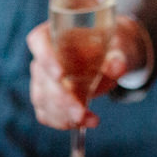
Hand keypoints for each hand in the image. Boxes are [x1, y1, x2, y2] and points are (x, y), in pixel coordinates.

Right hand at [27, 16, 145, 129]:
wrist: (113, 54)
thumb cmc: (111, 43)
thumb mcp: (118, 44)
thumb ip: (117, 55)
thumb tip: (117, 66)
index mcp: (56, 32)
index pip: (38, 41)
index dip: (45, 57)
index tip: (61, 75)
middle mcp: (44, 55)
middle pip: (41, 76)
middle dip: (60, 98)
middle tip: (80, 112)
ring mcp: (43, 78)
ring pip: (42, 98)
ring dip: (62, 114)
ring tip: (88, 119)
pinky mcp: (48, 97)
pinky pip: (45, 112)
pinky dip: (61, 122)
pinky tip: (83, 123)